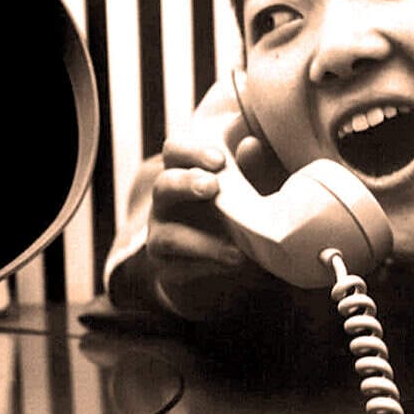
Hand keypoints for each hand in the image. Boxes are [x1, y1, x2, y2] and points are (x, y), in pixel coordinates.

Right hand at [145, 136, 280, 319]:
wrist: (223, 255)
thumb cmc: (233, 207)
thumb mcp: (244, 186)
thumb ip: (248, 167)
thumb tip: (252, 144)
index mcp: (181, 172)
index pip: (173, 152)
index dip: (192, 152)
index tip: (220, 159)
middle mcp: (165, 202)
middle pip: (164, 186)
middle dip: (186, 184)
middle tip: (212, 186)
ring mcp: (161, 234)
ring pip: (168, 237)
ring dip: (201, 242)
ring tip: (236, 252)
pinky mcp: (167, 267)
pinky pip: (179, 268)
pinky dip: (207, 268)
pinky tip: (232, 265)